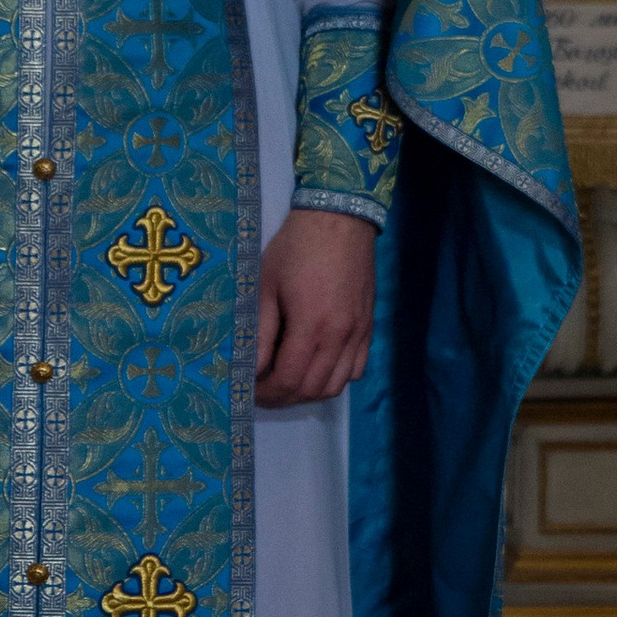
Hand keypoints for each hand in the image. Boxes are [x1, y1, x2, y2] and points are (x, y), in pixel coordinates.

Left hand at [255, 206, 376, 407]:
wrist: (339, 219)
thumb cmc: (296, 248)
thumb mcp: (265, 286)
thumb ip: (258, 332)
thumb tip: (248, 369)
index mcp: (312, 326)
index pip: (289, 380)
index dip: (267, 393)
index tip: (249, 390)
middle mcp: (340, 336)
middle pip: (312, 389)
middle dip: (284, 397)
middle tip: (263, 390)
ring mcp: (359, 334)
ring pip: (336, 385)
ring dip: (308, 392)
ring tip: (287, 382)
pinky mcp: (368, 327)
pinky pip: (355, 370)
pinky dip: (334, 378)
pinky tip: (315, 367)